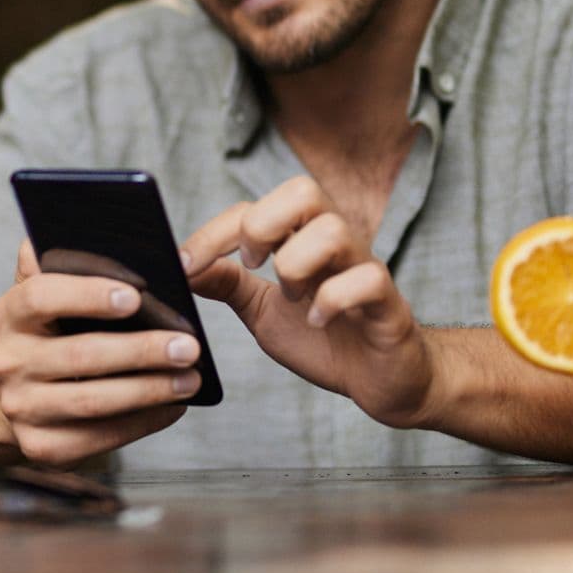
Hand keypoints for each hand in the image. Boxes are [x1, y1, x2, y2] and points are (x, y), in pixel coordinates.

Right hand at [0, 239, 204, 466]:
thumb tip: (85, 234)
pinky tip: (172, 406)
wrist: (17, 392)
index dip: (88, 294)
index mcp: (8, 314)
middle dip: (140, 350)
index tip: (136, 294)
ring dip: (149, 390)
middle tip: (188, 345)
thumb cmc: (49, 332)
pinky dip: (142, 422)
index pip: (41, 296)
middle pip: (78, 356)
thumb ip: (56, 262)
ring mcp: (21, 409)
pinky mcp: (40, 448)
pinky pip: (100, 438)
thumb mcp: (43, 293)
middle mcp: (7, 362)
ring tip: (189, 377)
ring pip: (92, 401)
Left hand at [181, 177, 433, 428]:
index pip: (254, 207)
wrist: (380, 381)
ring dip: (297, 265)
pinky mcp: (389, 305)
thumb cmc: (324, 340)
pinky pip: (368, 280)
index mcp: (300, 240)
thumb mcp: (261, 311)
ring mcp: (364, 270)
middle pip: (303, 191)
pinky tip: (318, 321)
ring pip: (333, 230)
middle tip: (253, 266)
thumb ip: (228, 285)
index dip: (215, 231)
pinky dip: (333, 299)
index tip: (186, 264)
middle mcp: (334, 244)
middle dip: (263, 225)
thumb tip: (183, 266)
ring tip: (292, 299)